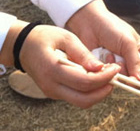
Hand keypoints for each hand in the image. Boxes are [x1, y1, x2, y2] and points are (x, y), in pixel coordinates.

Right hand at [6, 21, 120, 107]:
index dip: (103, 78)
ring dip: (98, 92)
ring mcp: (52, 92)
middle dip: (103, 91)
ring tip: (108, 76)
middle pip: (83, 99)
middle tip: (115, 76)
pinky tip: (97, 77)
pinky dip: (90, 91)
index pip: (84, 82)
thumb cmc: (44, 38)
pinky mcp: (55, 93)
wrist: (23, 46)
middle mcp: (51, 86)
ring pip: (80, 101)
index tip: (116, 68)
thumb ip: (82, 53)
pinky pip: (76, 97)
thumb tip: (99, 67)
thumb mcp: (65, 37)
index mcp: (53, 70)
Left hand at [66, 0, 139, 82]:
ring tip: (110, 56)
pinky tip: (104, 59)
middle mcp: (130, 61)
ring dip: (116, 70)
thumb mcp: (128, 43)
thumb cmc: (112, 28)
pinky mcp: (104, 70)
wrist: (90, 24)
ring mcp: (117, 66)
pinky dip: (105, 70)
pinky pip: (107, 78)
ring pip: (120, 79)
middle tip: (121, 68)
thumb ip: (135, 62)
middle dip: (128, 75)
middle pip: (134, 78)